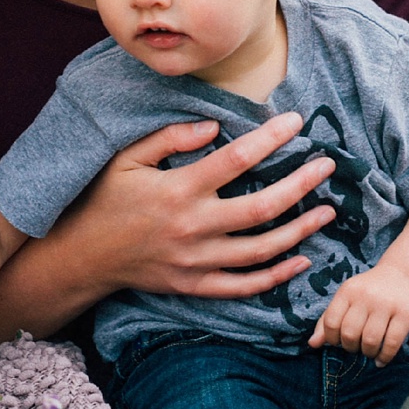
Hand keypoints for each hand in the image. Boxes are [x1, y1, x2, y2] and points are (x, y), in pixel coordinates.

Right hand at [76, 114, 337, 299]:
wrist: (81, 256)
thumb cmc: (103, 200)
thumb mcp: (125, 159)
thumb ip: (168, 139)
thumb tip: (214, 126)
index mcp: (178, 190)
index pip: (236, 159)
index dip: (270, 138)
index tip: (296, 122)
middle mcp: (192, 226)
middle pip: (262, 207)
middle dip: (301, 185)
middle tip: (327, 167)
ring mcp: (195, 260)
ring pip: (262, 250)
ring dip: (300, 230)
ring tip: (327, 212)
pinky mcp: (194, 285)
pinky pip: (244, 286)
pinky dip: (276, 276)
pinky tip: (301, 260)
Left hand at [310, 265, 408, 363]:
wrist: (402, 274)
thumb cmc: (369, 290)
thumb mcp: (346, 298)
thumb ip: (327, 319)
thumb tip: (312, 344)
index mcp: (347, 291)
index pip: (330, 321)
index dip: (331, 338)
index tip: (338, 342)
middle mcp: (365, 297)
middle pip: (349, 333)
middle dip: (350, 347)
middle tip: (355, 348)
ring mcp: (386, 305)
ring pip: (371, 340)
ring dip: (367, 353)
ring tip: (368, 352)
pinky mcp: (405, 314)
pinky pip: (392, 342)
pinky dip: (385, 356)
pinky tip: (381, 360)